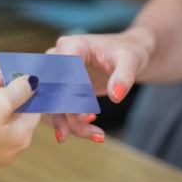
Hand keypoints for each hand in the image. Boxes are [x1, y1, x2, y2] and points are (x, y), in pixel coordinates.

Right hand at [0, 29, 152, 142]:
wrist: (125, 57)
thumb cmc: (127, 52)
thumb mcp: (130, 61)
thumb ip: (123, 76)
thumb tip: (116, 96)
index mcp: (70, 45)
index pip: (60, 70)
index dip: (65, 91)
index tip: (79, 111)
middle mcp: (57, 60)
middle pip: (51, 91)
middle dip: (65, 115)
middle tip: (86, 130)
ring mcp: (56, 76)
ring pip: (53, 106)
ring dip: (71, 124)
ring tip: (97, 135)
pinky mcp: (61, 91)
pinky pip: (60, 112)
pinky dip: (74, 124)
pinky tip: (93, 129)